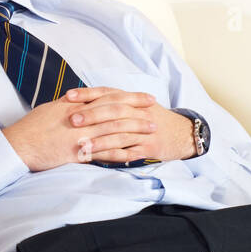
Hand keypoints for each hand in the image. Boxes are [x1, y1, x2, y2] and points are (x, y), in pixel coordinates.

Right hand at [3, 87, 168, 170]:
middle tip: (155, 112)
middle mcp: (79, 117)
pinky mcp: (77, 153)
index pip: (108, 96)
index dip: (129, 97)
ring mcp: (79, 135)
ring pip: (113, 130)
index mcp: (74, 104)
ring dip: (135, 130)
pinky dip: (121, 153)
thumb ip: (70, 106)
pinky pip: (104, 153)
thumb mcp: (51, 109)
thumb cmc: (31, 128)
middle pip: (115, 111)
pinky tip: (135, 154)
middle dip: (137, 111)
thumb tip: (82, 101)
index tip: (145, 98)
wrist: (17, 145)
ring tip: (152, 131)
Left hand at [64, 87, 196, 163]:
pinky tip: (99, 159)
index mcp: (132, 100)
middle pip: (113, 111)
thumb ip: (113, 103)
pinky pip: (129, 152)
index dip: (87, 93)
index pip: (107, 92)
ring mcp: (145, 130)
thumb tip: (81, 102)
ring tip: (82, 145)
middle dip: (91, 115)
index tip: (68, 96)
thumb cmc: (151, 119)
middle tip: (72, 120)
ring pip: (120, 134)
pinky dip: (113, 156)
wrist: (182, 133)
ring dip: (100, 140)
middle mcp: (138, 112)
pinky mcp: (149, 147)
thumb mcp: (136, 106)